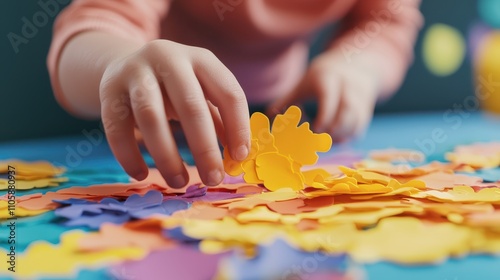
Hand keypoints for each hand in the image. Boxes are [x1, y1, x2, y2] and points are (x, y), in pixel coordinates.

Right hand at [99, 40, 249, 187]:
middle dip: (204, 148)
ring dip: (167, 156)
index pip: (228, 93)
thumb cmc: (176, 87)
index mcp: (201, 59)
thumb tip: (237, 159)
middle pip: (190, 106)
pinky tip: (142, 175)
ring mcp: (135, 71)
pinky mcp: (108, 89)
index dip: (238, 128)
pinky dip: (129, 156)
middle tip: (213, 179)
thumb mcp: (202, 93)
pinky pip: (117, 127)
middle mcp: (169, 58)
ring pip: (150, 117)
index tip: (239, 159)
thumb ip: (221, 120)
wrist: (127, 63)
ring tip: (179, 182)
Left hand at [268, 50, 380, 141]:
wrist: (353, 66)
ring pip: (354, 124)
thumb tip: (268, 116)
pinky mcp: (364, 114)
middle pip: (346, 113)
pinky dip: (343, 140)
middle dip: (331, 130)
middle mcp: (348, 90)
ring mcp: (359, 102)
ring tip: (320, 142)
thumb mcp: (303, 84)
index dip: (323, 116)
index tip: (313, 130)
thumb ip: (286, 101)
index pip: (329, 99)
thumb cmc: (320, 79)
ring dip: (337, 137)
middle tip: (315, 141)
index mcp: (329, 80)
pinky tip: (329, 141)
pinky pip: (357, 131)